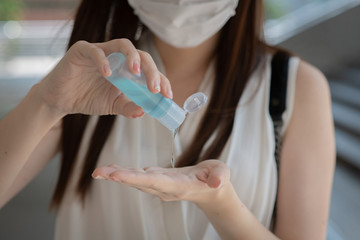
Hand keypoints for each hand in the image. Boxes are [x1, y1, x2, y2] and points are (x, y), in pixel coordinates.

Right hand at [37, 39, 172, 115]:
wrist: (60, 100)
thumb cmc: (87, 98)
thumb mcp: (113, 105)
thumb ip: (128, 107)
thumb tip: (144, 112)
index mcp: (126, 69)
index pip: (149, 70)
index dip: (161, 80)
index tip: (167, 95)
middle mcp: (117, 57)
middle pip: (140, 55)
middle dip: (151, 71)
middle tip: (155, 88)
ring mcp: (100, 51)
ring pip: (122, 44)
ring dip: (133, 57)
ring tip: (137, 72)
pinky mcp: (82, 51)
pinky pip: (95, 51)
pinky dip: (103, 60)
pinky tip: (108, 74)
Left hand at [92, 160, 230, 203]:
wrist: (211, 190)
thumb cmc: (217, 179)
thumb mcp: (222, 174)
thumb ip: (219, 177)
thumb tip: (217, 182)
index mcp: (179, 185)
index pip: (155, 182)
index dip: (136, 178)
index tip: (118, 176)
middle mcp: (165, 188)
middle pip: (139, 182)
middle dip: (119, 177)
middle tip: (100, 172)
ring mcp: (160, 185)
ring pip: (135, 180)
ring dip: (117, 176)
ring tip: (99, 171)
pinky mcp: (158, 180)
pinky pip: (137, 176)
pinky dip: (123, 173)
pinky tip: (111, 169)